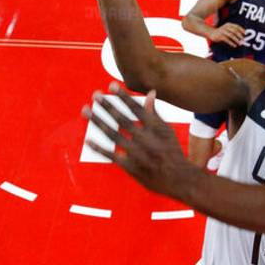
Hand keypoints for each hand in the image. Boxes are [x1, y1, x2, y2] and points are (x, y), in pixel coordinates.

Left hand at [82, 84, 197, 200]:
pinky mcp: (131, 167)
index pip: (137, 109)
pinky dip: (99, 148)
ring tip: (86, 110)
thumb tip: (150, 92)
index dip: (124, 97)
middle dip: (108, 107)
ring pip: (114, 135)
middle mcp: (147, 140)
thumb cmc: (172, 152)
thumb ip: (155, 113)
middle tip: (96, 95)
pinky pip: (112, 156)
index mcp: (156, 129)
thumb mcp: (167, 131)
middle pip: (123, 121)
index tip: (111, 85)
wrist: (179, 179)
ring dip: (98, 122)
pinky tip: (87, 140)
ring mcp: (138, 154)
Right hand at [209, 22, 244, 46]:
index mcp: (229, 24)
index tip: (245, 34)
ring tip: (239, 43)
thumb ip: (233, 31)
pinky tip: (234, 45)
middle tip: (243, 40)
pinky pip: (227, 40)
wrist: (211, 33)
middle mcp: (226, 27)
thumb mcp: (227, 29)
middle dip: (240, 36)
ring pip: (231, 35)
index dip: (242, 30)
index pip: (237, 26)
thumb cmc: (222, 32)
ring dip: (236, 40)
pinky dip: (231, 43)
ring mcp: (223, 31)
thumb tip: (242, 36)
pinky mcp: (220, 36)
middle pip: (235, 31)